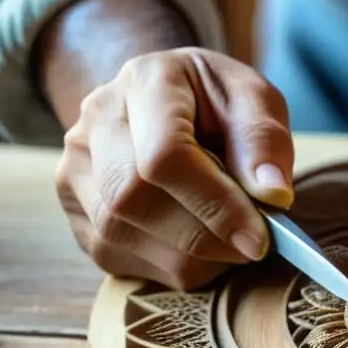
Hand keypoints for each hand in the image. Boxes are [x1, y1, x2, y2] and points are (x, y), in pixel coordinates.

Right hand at [56, 47, 293, 289]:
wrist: (164, 104)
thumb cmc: (217, 104)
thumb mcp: (254, 101)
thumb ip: (264, 141)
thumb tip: (273, 195)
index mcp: (145, 82)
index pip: (164, 156)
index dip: (215, 205)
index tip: (261, 237)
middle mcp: (94, 124)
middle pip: (131, 199)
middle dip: (203, 237)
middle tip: (252, 246)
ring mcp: (74, 170)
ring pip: (120, 237)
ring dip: (190, 257)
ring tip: (229, 242)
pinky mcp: (76, 214)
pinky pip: (117, 259)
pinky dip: (169, 265)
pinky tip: (199, 246)